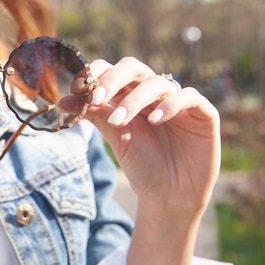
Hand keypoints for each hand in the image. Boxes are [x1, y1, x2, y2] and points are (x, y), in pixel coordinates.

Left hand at [58, 57, 220, 264]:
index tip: (78, 88)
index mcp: (130, 95)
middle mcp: (154, 93)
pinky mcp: (203, 114)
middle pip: (134, 67)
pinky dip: (170, 104)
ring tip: (119, 120)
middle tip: (97, 97)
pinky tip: (154, 119)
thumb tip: (61, 100)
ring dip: (135, 99)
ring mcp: (179, 102)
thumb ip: (94, 115)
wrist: (168, 196)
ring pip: (158, 83)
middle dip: (113, 79)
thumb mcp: (115, 137)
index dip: (96, 73)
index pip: (113, 70)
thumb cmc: (142, 165)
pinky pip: (189, 97)